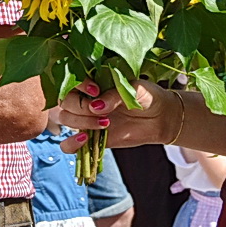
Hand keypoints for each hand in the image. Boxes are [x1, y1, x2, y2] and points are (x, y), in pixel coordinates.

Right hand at [53, 79, 178, 150]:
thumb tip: (95, 106)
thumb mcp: (134, 89)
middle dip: (80, 107)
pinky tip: (85, 139)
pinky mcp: (91, 138)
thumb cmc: (148, 96)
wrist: (161, 117)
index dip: (78, 85)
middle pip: (65, 102)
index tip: (95, 90)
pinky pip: (69, 145)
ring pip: (66, 120)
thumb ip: (114, 95)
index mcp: (93, 82)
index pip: (71, 81)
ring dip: (81, 122)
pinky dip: (71, 144)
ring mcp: (87, 119)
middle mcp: (86, 100)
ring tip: (105, 123)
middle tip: (103, 112)